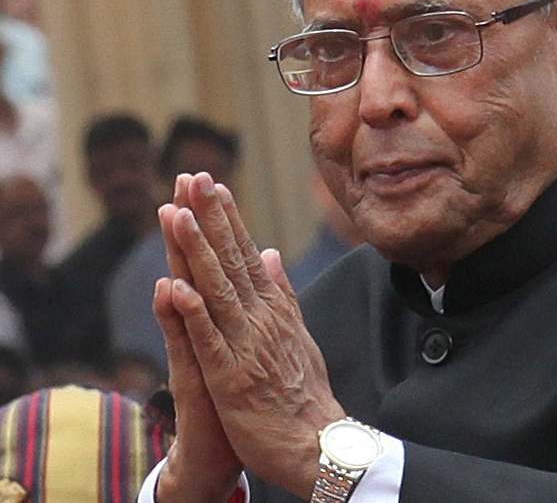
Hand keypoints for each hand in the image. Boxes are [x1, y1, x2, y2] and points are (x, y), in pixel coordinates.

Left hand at [167, 172, 344, 496]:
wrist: (316, 442)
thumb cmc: (304, 392)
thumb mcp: (296, 333)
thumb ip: (281, 292)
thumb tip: (271, 252)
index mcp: (273, 308)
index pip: (246, 253)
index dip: (227, 219)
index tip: (212, 185)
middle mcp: (260, 318)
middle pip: (231, 260)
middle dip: (210, 218)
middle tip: (193, 179)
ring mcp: (245, 344)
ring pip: (216, 289)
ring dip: (196, 251)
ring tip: (177, 215)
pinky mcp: (230, 376)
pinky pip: (208, 339)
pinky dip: (193, 313)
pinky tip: (176, 287)